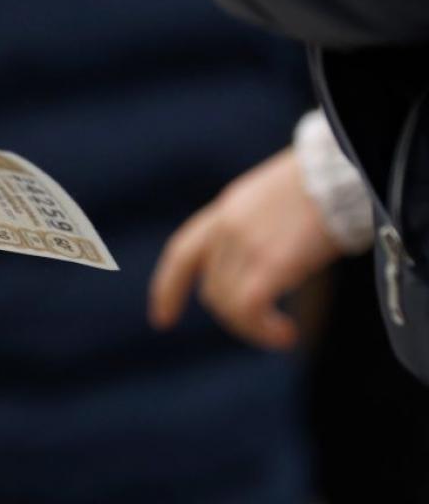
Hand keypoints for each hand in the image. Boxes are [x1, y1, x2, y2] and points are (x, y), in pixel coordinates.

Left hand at [149, 148, 342, 349]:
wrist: (342, 171)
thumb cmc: (323, 186)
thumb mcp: (272, 200)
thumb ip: (255, 228)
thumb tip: (264, 267)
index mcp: (225, 210)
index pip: (182, 253)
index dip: (168, 288)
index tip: (162, 318)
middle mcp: (227, 228)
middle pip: (212, 289)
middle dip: (233, 315)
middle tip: (266, 325)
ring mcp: (245, 244)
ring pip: (228, 303)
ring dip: (252, 327)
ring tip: (281, 333)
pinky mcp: (271, 262)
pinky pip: (249, 308)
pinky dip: (263, 330)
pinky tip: (285, 334)